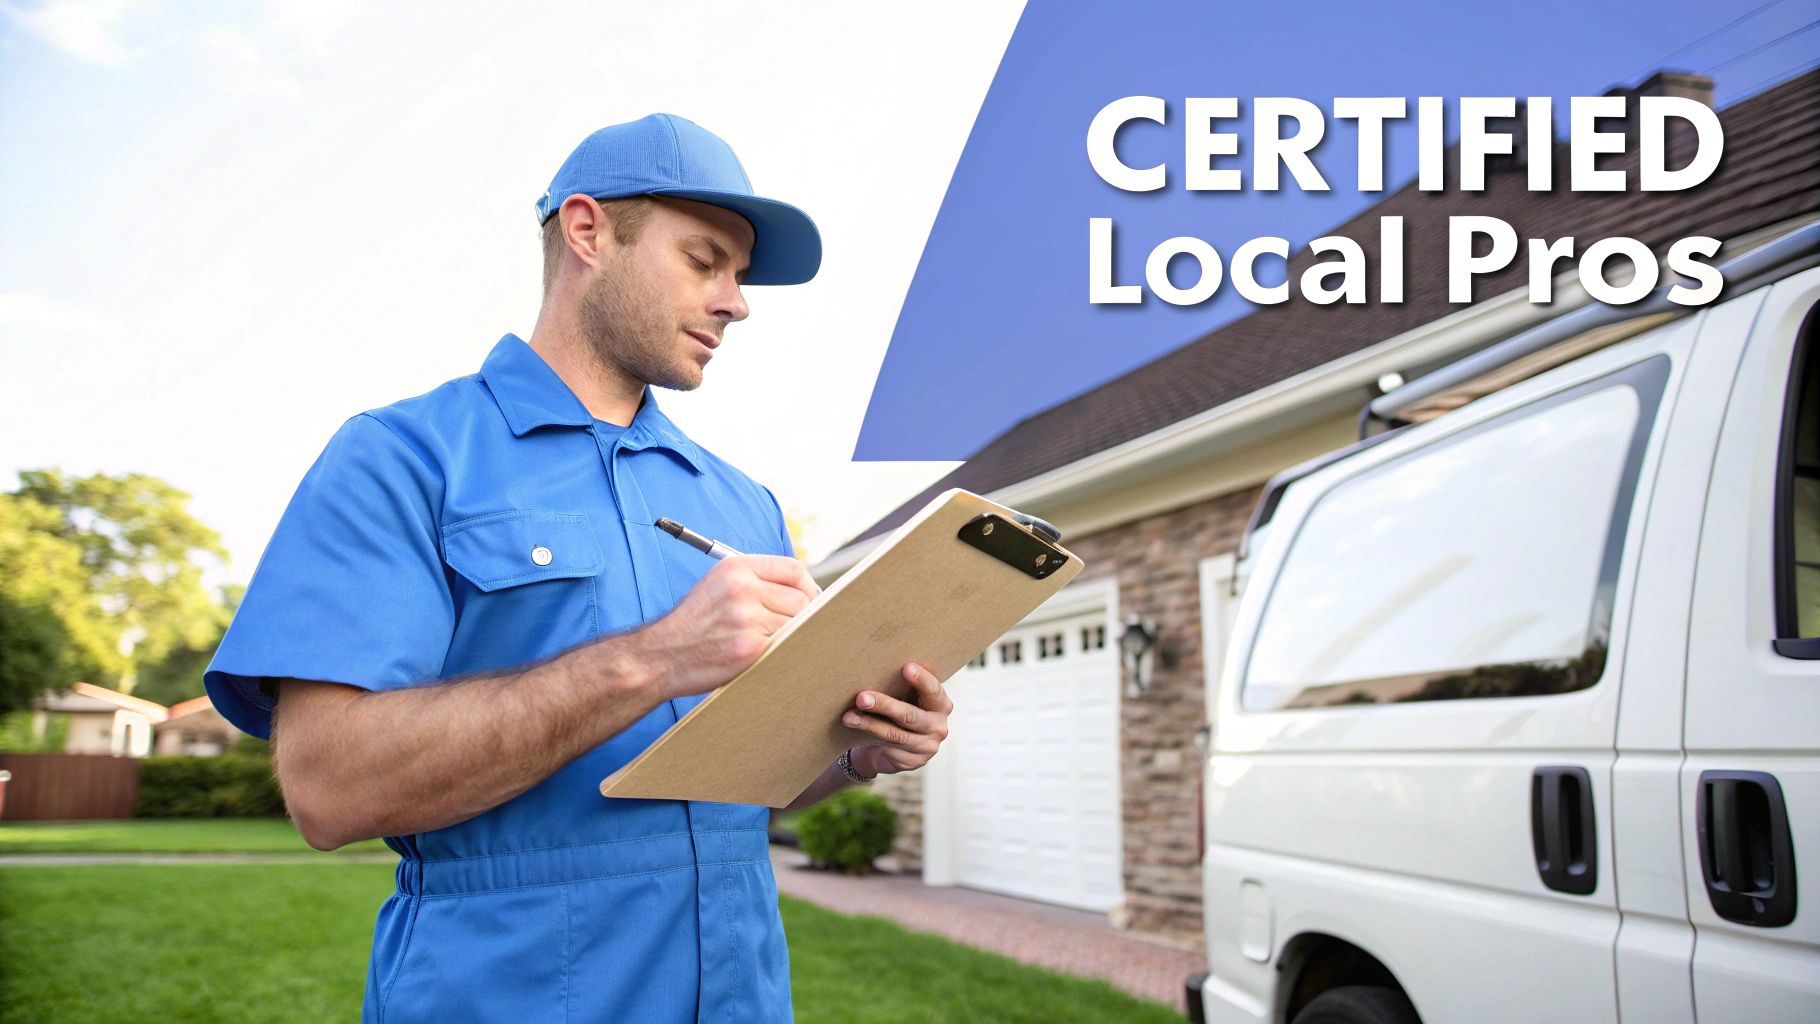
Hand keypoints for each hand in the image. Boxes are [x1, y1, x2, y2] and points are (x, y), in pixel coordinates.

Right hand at [629, 554, 819, 700]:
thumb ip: (756, 583)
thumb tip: (804, 592)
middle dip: (803, 617)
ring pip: (796, 626)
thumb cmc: (693, 625)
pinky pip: (784, 647)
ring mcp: (747, 617)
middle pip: (801, 599)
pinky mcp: (749, 647)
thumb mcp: (718, 587)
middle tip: (794, 630)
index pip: (793, 569)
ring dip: (790, 637)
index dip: (808, 587)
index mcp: (736, 568)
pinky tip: (766, 657)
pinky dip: (782, 653)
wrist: (659, 656)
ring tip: (772, 645)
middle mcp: (742, 587)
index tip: (811, 601)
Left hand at [844, 662, 952, 777]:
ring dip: (869, 724)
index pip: (933, 691)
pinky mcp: (912, 762)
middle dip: (884, 705)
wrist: (893, 747)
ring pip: (895, 734)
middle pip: (910, 715)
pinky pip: (888, 748)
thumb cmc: (900, 711)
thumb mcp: (906, 698)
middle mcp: (938, 727)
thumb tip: (875, 668)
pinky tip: (854, 728)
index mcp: (941, 705)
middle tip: (862, 697)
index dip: (921, 680)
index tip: (906, 667)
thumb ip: (901, 688)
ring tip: (849, 716)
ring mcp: (927, 747)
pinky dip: (869, 737)